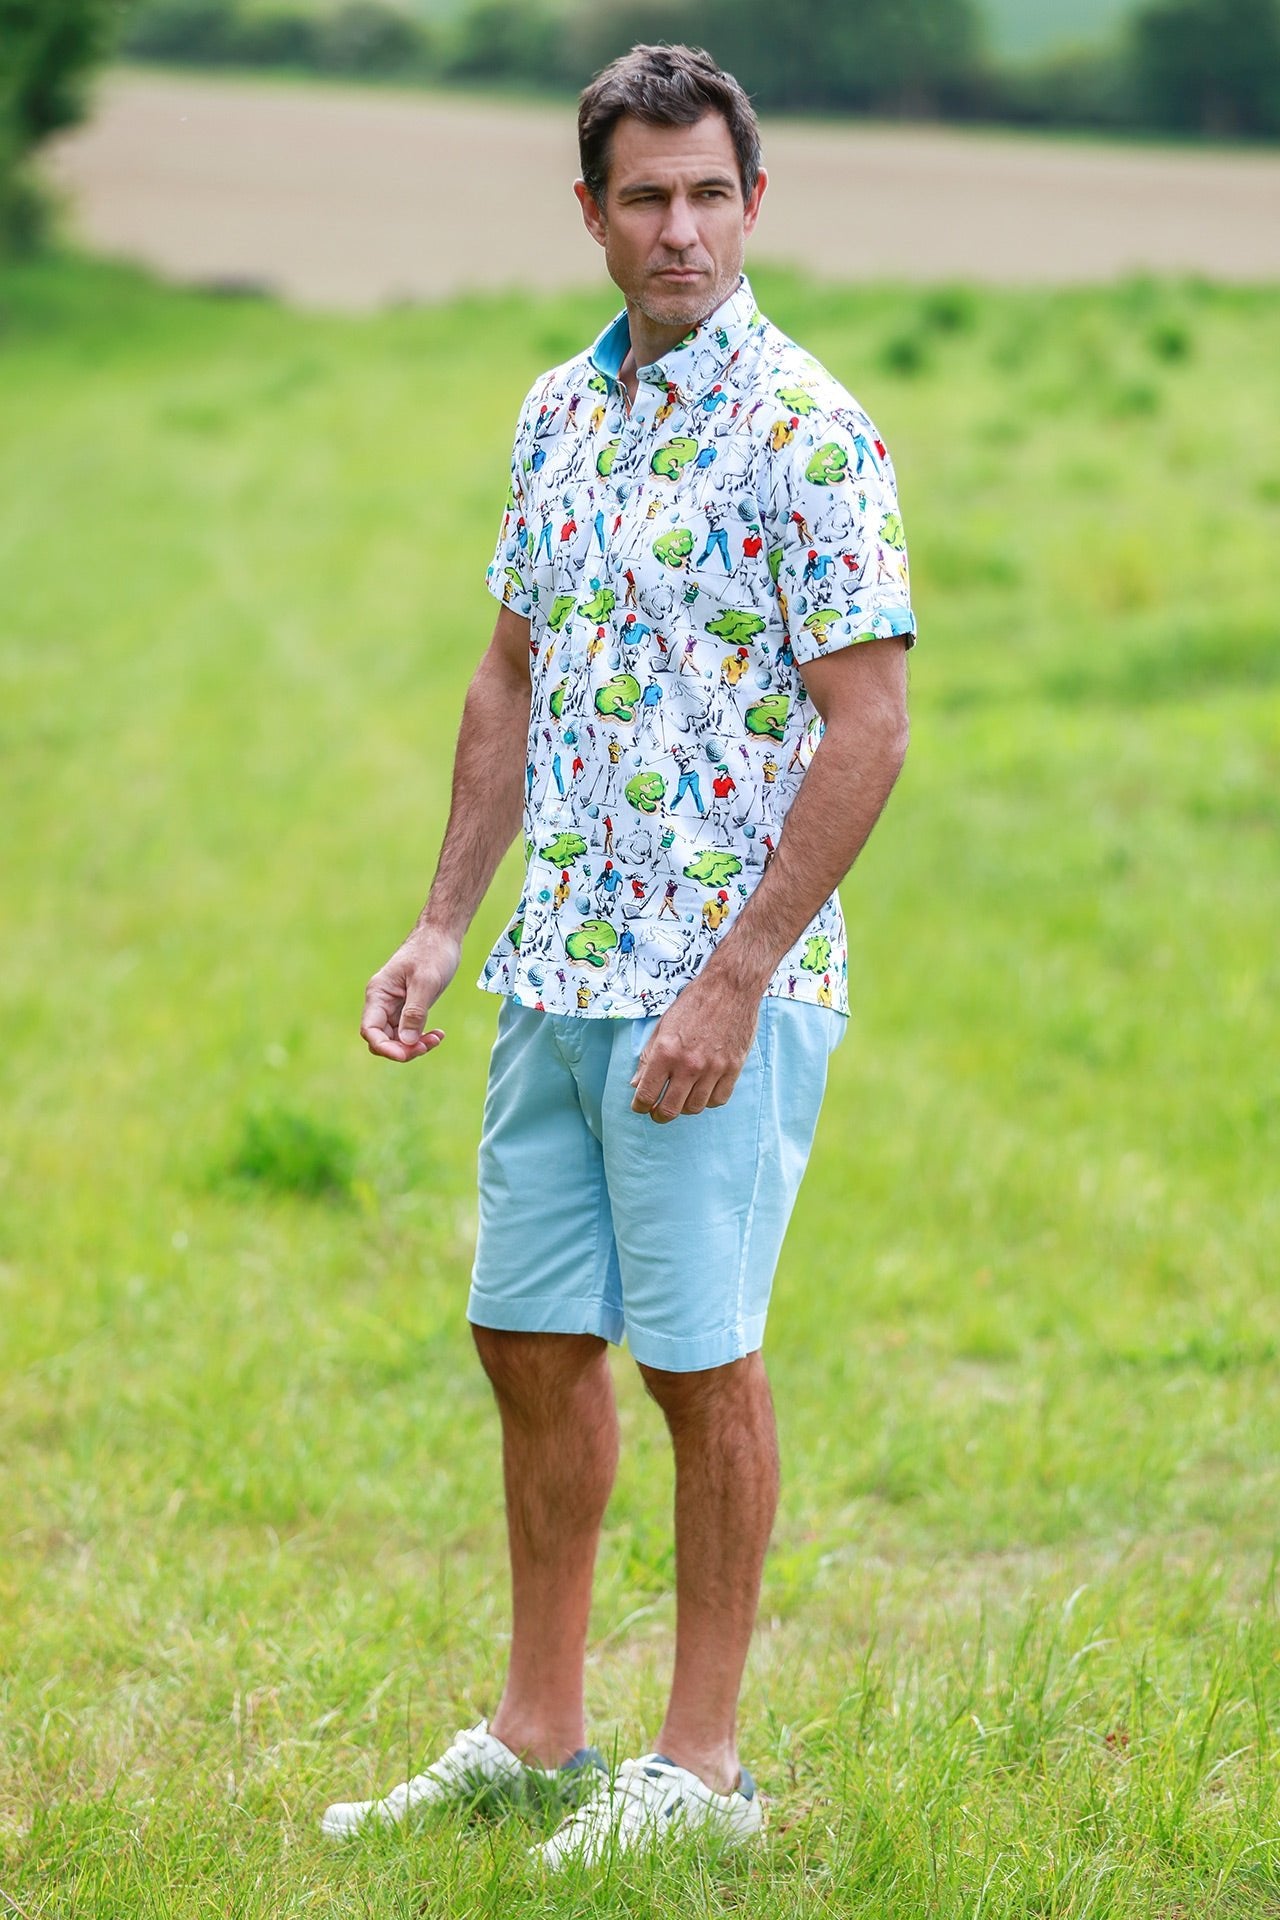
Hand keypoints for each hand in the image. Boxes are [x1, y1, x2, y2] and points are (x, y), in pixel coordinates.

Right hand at [360, 928, 460, 1061]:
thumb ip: (414, 1012)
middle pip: (382, 1038)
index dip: (385, 1047)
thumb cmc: (432, 952)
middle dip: (403, 1049)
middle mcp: (381, 1001)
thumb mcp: (426, 982)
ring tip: (436, 1039)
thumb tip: (406, 1042)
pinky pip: (407, 1031)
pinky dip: (420, 1036)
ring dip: (414, 1045)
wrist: (441, 935)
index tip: (407, 1053)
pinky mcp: (407, 1007)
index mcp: (378, 993)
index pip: (370, 1030)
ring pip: (395, 1038)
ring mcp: (394, 1005)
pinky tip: (438, 1034)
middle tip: (428, 1044)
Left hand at [630, 972, 760, 1121]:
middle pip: (670, 1110)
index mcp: (665, 1052)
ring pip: (695, 1108)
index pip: (647, 1094)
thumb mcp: (663, 1026)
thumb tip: (636, 1084)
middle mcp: (688, 1064)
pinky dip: (708, 1100)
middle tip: (658, 1111)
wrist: (730, 987)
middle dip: (659, 1115)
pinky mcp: (733, 1068)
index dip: (640, 1106)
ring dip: (684, 1107)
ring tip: (681, 1097)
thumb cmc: (694, 1003)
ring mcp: (713, 1068)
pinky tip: (703, 1090)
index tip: (641, 1106)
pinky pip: (718, 1099)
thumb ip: (648, 1057)